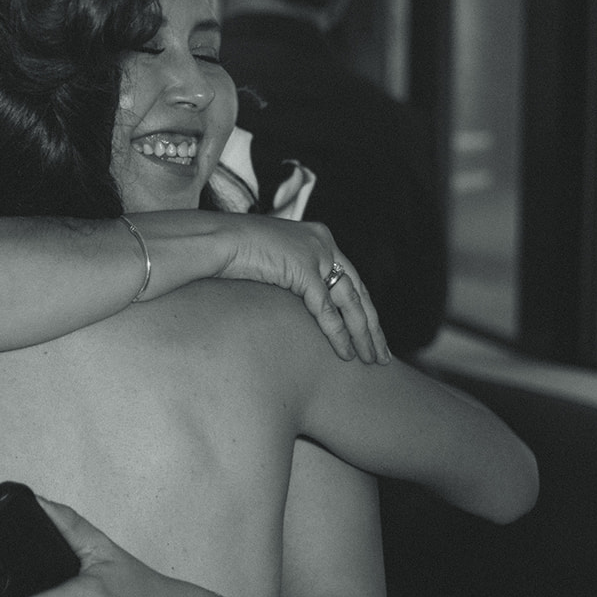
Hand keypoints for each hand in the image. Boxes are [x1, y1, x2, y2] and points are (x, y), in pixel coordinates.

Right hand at [220, 217, 390, 365]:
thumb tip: (300, 305)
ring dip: (363, 334)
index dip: (362, 309)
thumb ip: (293, 278)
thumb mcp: (272, 263)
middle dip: (371, 326)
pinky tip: (347, 353)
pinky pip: (327, 309)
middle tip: (382, 354)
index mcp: (319, 237)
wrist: (214, 241)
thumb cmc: (232, 255)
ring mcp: (317, 253)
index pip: (350, 278)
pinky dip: (338, 334)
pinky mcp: (304, 268)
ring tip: (371, 359)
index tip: (371, 333)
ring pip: (350, 301)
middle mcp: (324, 242)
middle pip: (358, 290)